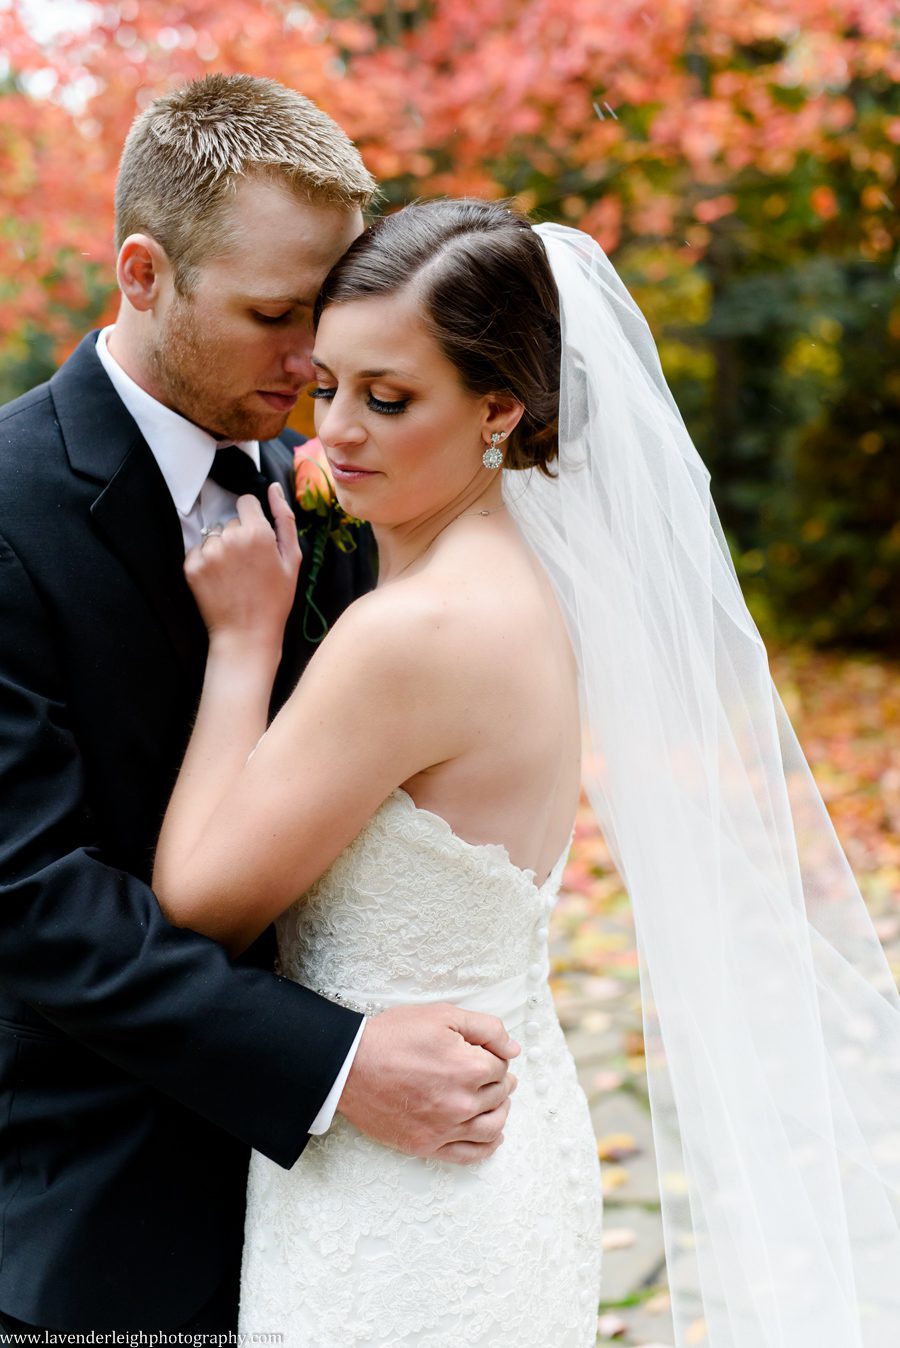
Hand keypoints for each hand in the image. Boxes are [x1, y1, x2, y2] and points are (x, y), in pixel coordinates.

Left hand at [184, 485, 300, 655]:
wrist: (247, 634)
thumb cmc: (275, 599)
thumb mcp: (292, 559)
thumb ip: (284, 518)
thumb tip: (274, 488)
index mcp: (257, 532)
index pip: (246, 501)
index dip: (253, 519)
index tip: (257, 540)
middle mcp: (230, 537)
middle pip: (231, 521)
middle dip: (239, 536)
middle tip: (249, 566)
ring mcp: (208, 552)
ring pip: (214, 535)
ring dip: (222, 549)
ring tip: (233, 575)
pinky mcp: (191, 566)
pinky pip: (198, 550)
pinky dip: (206, 562)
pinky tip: (220, 580)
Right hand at [337, 1003, 520, 1164]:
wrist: (350, 1067)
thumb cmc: (393, 1037)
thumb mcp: (442, 1015)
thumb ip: (486, 1029)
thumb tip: (513, 1049)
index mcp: (469, 1068)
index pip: (501, 1066)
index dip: (493, 1056)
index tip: (480, 1052)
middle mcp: (462, 1103)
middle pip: (500, 1094)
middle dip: (499, 1081)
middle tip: (488, 1072)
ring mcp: (445, 1128)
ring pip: (492, 1126)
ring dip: (500, 1111)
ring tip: (496, 1100)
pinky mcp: (428, 1146)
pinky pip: (470, 1155)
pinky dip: (488, 1146)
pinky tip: (493, 1136)